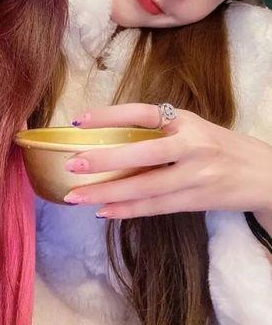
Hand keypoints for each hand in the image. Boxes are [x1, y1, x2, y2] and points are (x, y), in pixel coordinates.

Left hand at [63, 104, 271, 219]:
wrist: (267, 174)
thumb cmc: (220, 145)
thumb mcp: (193, 127)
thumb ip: (159, 131)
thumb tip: (110, 139)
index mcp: (185, 120)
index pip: (141, 113)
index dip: (108, 115)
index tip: (78, 121)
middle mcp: (191, 145)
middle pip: (141, 154)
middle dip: (103, 160)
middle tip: (72, 164)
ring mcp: (196, 175)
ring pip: (145, 187)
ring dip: (107, 193)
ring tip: (76, 196)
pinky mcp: (198, 201)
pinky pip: (156, 207)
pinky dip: (128, 210)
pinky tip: (104, 211)